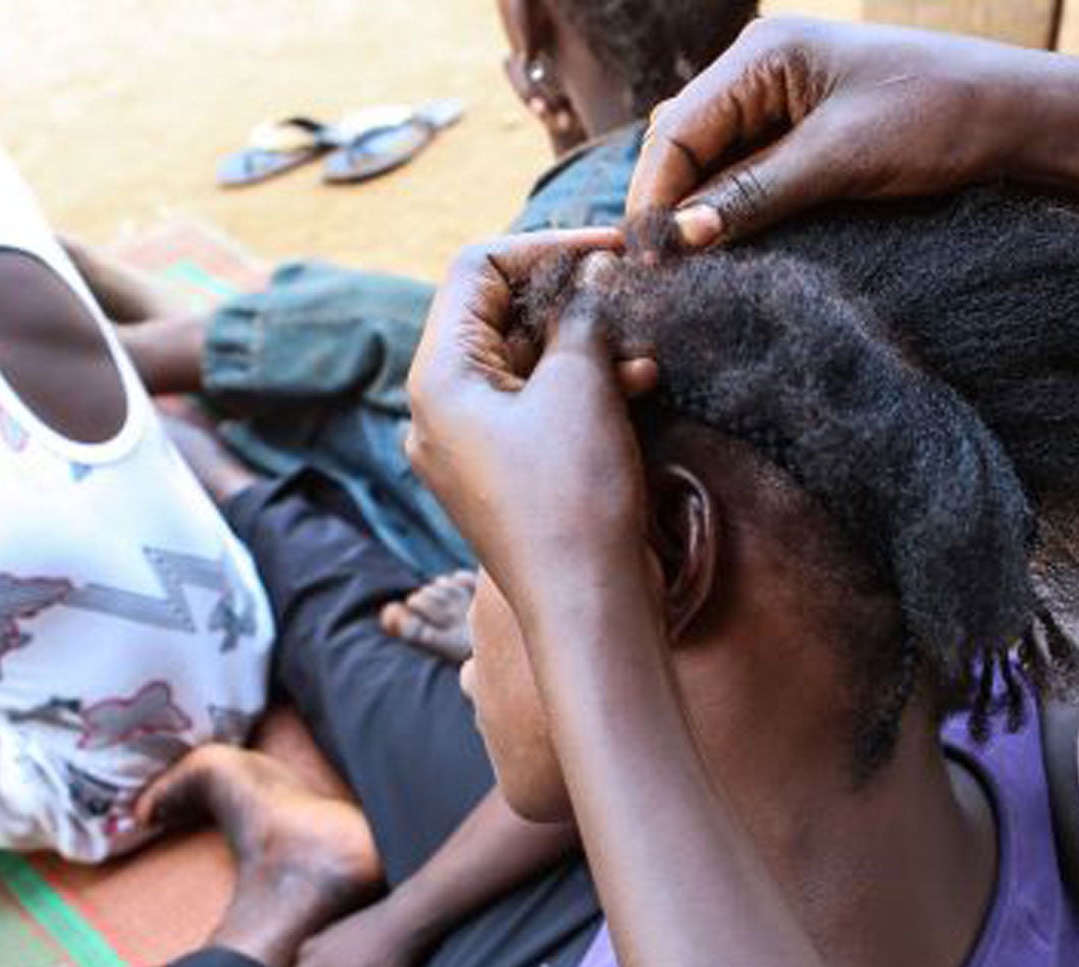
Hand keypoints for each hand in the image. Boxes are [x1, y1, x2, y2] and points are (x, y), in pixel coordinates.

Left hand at [404, 231, 658, 626]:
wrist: (587, 607)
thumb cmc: (573, 498)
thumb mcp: (581, 385)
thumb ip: (582, 314)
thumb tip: (593, 269)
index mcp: (438, 379)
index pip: (477, 272)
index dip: (546, 247)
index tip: (611, 248)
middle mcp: (441, 411)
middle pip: (498, 316)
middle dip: (568, 297)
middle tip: (630, 287)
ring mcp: (471, 447)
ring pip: (525, 364)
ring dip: (584, 344)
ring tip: (640, 349)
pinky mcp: (507, 476)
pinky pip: (538, 409)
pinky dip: (583, 388)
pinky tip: (636, 384)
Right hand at [627, 18, 1059, 244]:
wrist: (1016, 121)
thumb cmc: (937, 118)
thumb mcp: (840, 160)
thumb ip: (755, 196)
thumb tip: (682, 238)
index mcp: (762, 55)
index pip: (675, 131)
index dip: (654, 197)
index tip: (647, 261)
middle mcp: (761, 72)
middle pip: (685, 148)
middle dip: (669, 207)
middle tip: (659, 278)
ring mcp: (782, 104)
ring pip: (713, 168)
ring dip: (700, 217)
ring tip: (687, 274)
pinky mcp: (804, 137)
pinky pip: (748, 178)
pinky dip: (734, 214)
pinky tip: (727, 252)